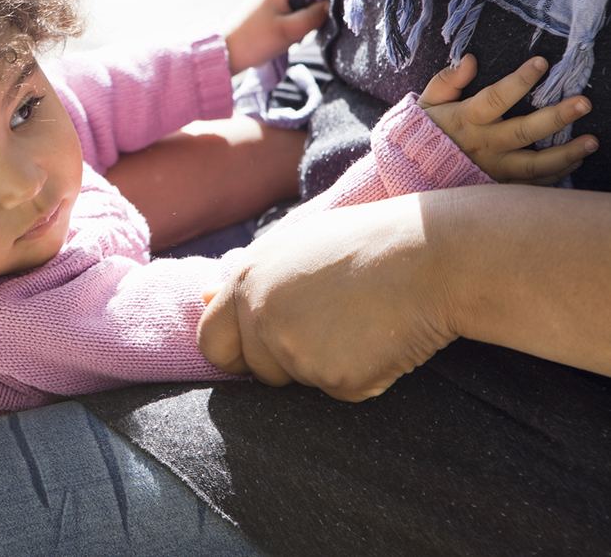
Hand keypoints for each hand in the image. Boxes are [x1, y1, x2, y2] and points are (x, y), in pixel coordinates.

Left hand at [197, 194, 457, 400]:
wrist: (431, 255)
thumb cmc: (365, 241)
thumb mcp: (295, 242)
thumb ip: (246, 273)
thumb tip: (202, 295)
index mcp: (246, 281)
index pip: (211, 341)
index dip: (235, 350)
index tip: (258, 349)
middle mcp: (260, 318)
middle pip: (256, 370)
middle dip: (283, 362)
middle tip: (330, 326)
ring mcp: (296, 352)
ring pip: (299, 382)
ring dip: (325, 364)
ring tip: (360, 320)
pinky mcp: (336, 380)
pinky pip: (340, 392)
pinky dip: (362, 375)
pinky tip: (383, 338)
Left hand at [223, 0, 328, 74]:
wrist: (226, 54)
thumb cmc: (256, 41)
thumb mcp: (289, 31)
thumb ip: (313, 16)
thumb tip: (331, 5)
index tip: (331, 6)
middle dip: (313, 7)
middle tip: (311, 25)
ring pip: (300, 2)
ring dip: (304, 18)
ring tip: (297, 34)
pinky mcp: (268, 10)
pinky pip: (290, 11)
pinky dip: (294, 23)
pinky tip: (291, 36)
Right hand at [418, 55, 597, 183]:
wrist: (410, 171)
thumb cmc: (425, 131)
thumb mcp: (428, 102)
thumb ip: (447, 81)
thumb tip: (469, 59)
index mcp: (467, 119)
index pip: (496, 97)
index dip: (519, 80)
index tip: (542, 63)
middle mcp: (484, 145)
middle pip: (524, 131)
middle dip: (556, 117)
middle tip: (583, 103)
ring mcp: (493, 168)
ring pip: (534, 164)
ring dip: (566, 153)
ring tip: (591, 141)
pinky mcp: (499, 185)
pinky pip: (532, 184)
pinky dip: (555, 175)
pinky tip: (575, 161)